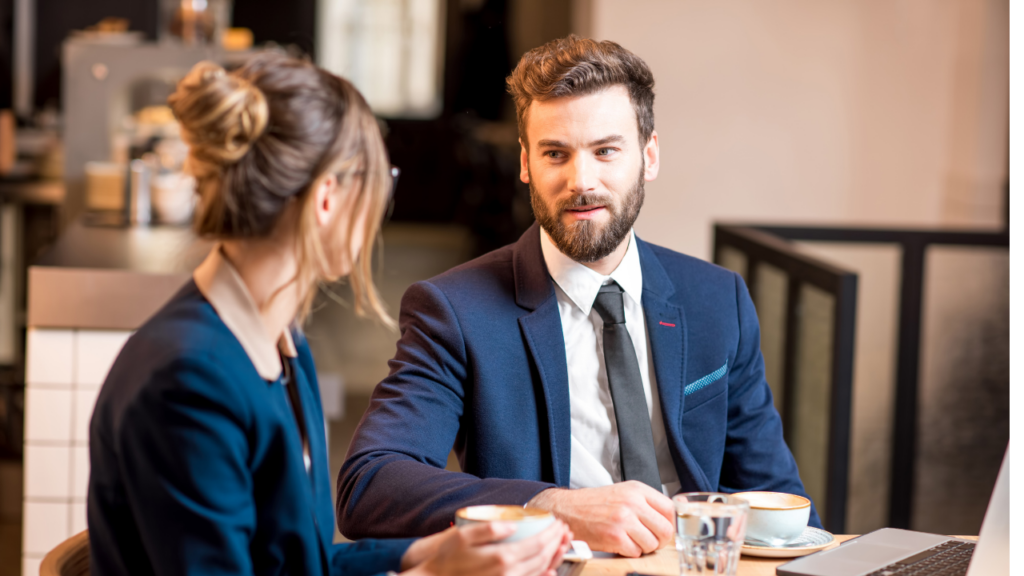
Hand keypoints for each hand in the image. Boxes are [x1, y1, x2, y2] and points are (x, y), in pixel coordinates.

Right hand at [402, 520, 571, 575]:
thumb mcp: (462, 536)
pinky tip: (551, 568)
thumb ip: (488, 530)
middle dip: (557, 542)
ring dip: (555, 556)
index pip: (537, 544)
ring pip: (540, 571)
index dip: (551, 533)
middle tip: (563, 529)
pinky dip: (544, 574)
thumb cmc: (446, 558)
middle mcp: (508, 574)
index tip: (558, 522)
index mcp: (501, 559)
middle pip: (543, 557)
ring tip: (562, 543)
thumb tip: (511, 525)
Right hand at [527, 481, 673, 556]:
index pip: (669, 509)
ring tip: (630, 541)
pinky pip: (636, 552)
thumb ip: (644, 502)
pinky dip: (629, 552)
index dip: (669, 523)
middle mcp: (632, 502)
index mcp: (636, 489)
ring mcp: (624, 519)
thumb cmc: (593, 504)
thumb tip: (666, 519)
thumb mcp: (622, 493)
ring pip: (652, 544)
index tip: (663, 529)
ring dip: (643, 547)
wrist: (566, 509)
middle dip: (660, 540)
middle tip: (650, 540)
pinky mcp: (615, 536)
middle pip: (665, 529)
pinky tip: (619, 544)